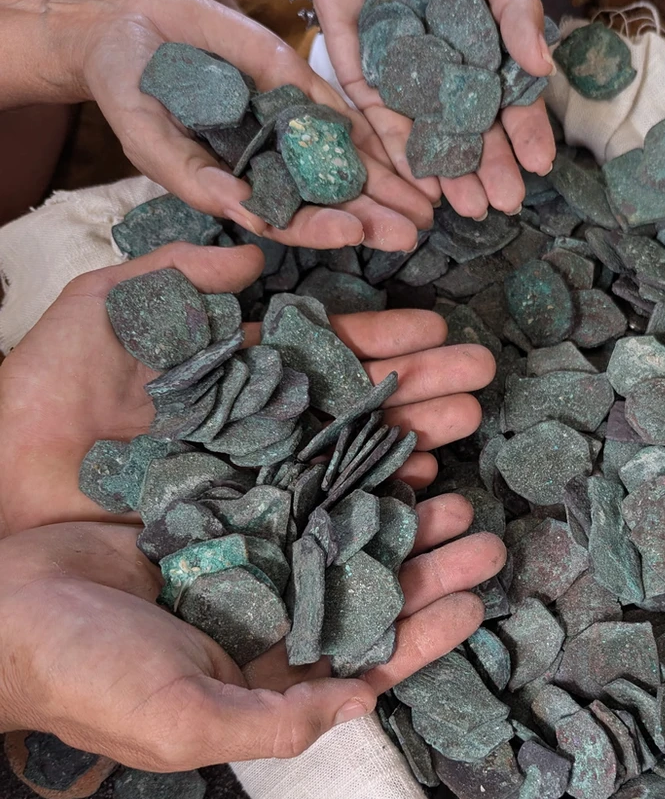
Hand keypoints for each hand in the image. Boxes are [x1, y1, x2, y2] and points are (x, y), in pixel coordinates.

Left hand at [0, 240, 494, 536]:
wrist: (1, 486)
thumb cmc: (43, 394)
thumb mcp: (107, 308)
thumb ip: (180, 276)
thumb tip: (253, 256)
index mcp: (237, 380)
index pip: (329, 357)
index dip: (387, 345)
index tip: (443, 334)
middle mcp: (260, 435)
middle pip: (357, 412)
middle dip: (423, 393)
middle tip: (482, 382)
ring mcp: (258, 490)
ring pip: (351, 470)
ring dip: (415, 450)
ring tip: (469, 429)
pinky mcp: (248, 542)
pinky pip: (323, 530)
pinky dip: (376, 516)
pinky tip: (423, 503)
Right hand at [0, 519, 502, 768]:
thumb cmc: (85, 678)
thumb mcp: (185, 720)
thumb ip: (276, 722)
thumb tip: (364, 706)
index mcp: (263, 682)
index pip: (367, 659)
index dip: (426, 633)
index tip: (477, 599)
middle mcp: (260, 623)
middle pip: (363, 591)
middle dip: (423, 564)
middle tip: (481, 531)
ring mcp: (237, 565)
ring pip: (334, 535)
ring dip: (387, 513)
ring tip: (446, 482)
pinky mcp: (210, 515)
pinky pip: (287, 488)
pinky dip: (329, 471)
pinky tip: (368, 448)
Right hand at [77, 0, 433, 249]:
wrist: (128, 36)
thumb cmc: (129, 99)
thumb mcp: (151, 143)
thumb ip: (197, 178)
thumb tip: (243, 209)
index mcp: (242, 190)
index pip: (289, 219)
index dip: (321, 228)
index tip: (355, 233)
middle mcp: (274, 166)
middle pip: (332, 197)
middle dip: (375, 216)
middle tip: (416, 232)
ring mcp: (291, 126)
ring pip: (348, 160)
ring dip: (389, 182)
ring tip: (429, 201)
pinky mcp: (299, 85)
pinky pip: (343, 110)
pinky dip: (377, 130)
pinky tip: (413, 148)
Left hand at [303, 0, 556, 219]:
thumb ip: (517, 5)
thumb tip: (543, 64)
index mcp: (488, 52)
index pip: (512, 99)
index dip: (526, 131)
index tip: (538, 162)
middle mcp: (451, 77)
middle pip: (475, 131)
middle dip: (491, 167)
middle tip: (504, 200)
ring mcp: (409, 86)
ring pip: (434, 139)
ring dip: (453, 174)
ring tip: (468, 206)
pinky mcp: (365, 86)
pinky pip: (384, 127)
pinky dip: (402, 157)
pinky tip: (422, 188)